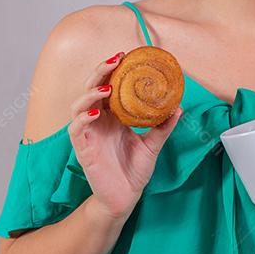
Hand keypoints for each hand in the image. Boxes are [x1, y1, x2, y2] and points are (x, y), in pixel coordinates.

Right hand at [68, 51, 182, 222]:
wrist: (124, 198)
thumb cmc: (133, 171)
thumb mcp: (152, 145)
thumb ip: (162, 126)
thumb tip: (179, 107)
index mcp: (112, 116)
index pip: (108, 85)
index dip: (113, 70)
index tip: (125, 55)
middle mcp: (98, 120)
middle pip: (91, 88)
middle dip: (100, 72)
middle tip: (115, 60)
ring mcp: (88, 133)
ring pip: (78, 105)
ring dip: (91, 93)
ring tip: (106, 89)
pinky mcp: (82, 148)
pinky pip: (76, 128)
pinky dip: (83, 118)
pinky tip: (95, 114)